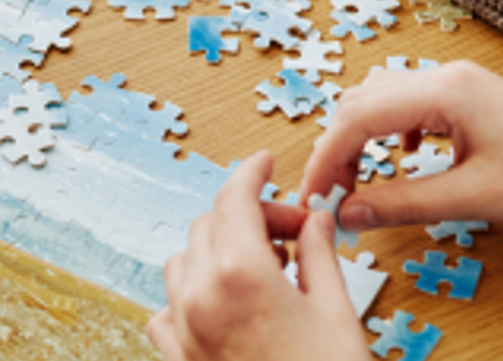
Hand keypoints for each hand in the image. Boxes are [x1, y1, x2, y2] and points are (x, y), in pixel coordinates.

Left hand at [148, 151, 368, 360]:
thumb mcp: (336, 309)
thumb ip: (318, 254)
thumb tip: (314, 219)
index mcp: (240, 274)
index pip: (234, 199)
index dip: (251, 173)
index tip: (264, 162)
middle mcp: (199, 297)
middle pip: (209, 225)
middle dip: (249, 219)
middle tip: (294, 235)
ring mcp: (182, 332)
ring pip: (182, 262)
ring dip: (217, 253)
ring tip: (267, 271)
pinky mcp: (178, 360)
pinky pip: (166, 310)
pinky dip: (191, 296)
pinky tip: (229, 306)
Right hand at [301, 61, 502, 231]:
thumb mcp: (472, 198)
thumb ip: (402, 203)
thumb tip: (347, 214)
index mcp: (445, 92)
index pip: (357, 118)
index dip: (326, 159)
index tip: (314, 197)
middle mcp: (446, 76)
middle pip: (360, 102)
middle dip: (336, 148)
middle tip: (330, 195)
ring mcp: (457, 82)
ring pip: (379, 98)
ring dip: (358, 137)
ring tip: (356, 180)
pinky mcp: (467, 96)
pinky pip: (405, 102)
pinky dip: (386, 131)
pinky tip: (401, 158)